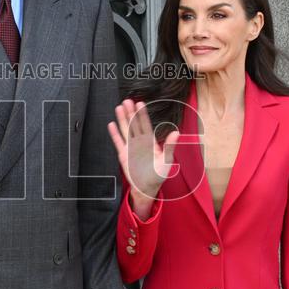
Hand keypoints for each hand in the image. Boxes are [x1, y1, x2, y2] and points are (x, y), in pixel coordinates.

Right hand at [107, 100, 179, 219]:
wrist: (147, 187)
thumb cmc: (158, 174)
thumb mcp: (167, 160)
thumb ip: (170, 146)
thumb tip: (176, 132)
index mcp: (150, 142)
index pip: (146, 125)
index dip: (142, 114)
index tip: (140, 103)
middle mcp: (140, 142)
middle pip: (134, 124)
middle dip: (130, 113)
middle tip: (127, 100)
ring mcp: (130, 148)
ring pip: (125, 130)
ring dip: (122, 119)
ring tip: (119, 107)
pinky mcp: (123, 155)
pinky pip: (118, 142)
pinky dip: (114, 134)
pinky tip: (111, 124)